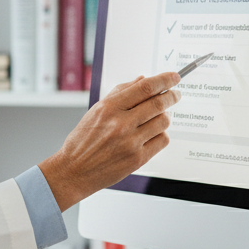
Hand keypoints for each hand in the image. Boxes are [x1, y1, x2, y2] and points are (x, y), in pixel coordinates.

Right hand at [39, 70, 180, 209]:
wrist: (74, 171)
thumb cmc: (82, 141)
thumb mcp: (96, 111)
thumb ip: (119, 93)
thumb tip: (141, 80)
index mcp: (109, 108)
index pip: (144, 88)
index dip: (164, 80)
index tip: (173, 77)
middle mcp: (120, 124)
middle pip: (158, 103)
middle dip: (172, 96)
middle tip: (175, 94)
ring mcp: (131, 142)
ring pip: (163, 121)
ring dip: (166, 116)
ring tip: (160, 116)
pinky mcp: (138, 159)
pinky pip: (162, 140)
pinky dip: (161, 134)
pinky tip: (154, 133)